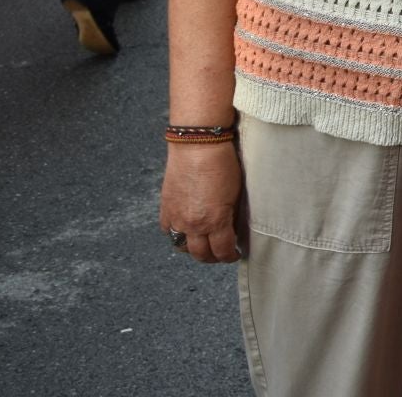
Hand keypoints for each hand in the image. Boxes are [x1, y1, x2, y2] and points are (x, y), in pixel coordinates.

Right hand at [159, 143, 245, 263]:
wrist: (197, 144)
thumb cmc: (223, 163)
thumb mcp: (236, 193)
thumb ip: (232, 216)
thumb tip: (232, 229)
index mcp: (214, 221)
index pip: (222, 251)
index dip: (229, 256)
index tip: (235, 254)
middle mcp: (192, 224)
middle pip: (200, 254)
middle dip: (212, 257)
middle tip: (221, 254)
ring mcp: (176, 217)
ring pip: (181, 246)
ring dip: (193, 249)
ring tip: (203, 246)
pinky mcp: (165, 207)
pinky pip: (168, 230)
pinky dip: (177, 234)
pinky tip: (186, 230)